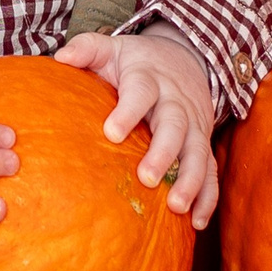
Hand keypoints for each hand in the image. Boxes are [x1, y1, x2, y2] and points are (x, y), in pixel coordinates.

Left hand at [54, 25, 219, 226]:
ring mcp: (193, 125)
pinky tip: (196, 222)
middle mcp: (175, 103)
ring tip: (176, 206)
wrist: (186, 58)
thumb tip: (60, 56)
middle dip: (164, 152)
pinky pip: (211, 172)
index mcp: (149, 79)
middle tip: (147, 177)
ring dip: (190, 180)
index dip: (127, 111)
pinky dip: (208, 197)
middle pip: (174, 126)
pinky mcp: (203, 144)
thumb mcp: (113, 48)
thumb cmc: (137, 62)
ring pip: (197, 152)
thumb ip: (87, 49)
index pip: (140, 93)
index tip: (111, 132)